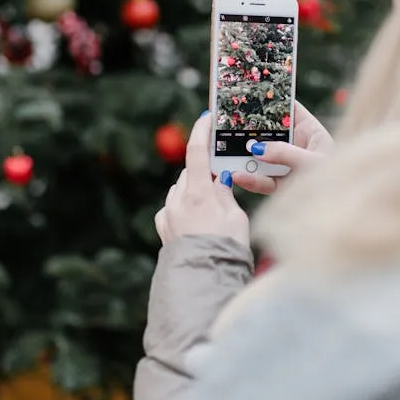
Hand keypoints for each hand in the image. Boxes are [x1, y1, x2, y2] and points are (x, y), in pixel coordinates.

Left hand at [154, 112, 249, 246]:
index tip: (206, 118)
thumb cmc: (225, 250)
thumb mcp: (236, 218)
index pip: (196, 152)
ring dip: (193, 191)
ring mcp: (168, 215)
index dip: (201, 132)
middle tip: (221, 179)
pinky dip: (183, 207)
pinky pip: (172, 208)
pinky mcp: (163, 229)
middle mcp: (178, 200)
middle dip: (203, 172)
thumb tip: (219, 178)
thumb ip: (225, 194)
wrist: (203, 281)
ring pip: (180, 190)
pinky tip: (195, 221)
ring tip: (212, 208)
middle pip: (189, 173)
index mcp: (198, 193)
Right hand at [232, 100, 332, 194]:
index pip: (288, 110)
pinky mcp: (283, 186)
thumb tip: (256, 148)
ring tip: (226, 154)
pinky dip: (250, 180)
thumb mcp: (313, 162)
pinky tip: (238, 176)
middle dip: (248, 130)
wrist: (346, 211)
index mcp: (310, 132)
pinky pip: (263, 181)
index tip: (247, 94)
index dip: (270, 101)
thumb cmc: (340, 180)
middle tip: (224, 124)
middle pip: (269, 134)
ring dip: (244, 156)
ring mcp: (289, 167)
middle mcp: (297, 147)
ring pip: (262, 158)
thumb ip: (285, 153)